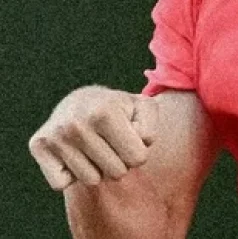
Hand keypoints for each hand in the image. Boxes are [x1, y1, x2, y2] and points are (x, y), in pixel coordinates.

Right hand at [29, 86, 158, 191]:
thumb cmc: (118, 109)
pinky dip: (70, 175)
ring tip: (94, 146)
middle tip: (111, 142)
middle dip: (120, 162)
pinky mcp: (38, 146)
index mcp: (105, 112)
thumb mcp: (143, 108)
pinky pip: (61, 184)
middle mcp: (76, 124)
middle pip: (116, 173)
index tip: (131, 137)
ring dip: (96, 168)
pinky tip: (73, 153)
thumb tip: (140, 142)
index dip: (139, 151)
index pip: (137, 158)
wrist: (80, 100)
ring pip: (91, 181)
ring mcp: (55, 135)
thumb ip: (151, 124)